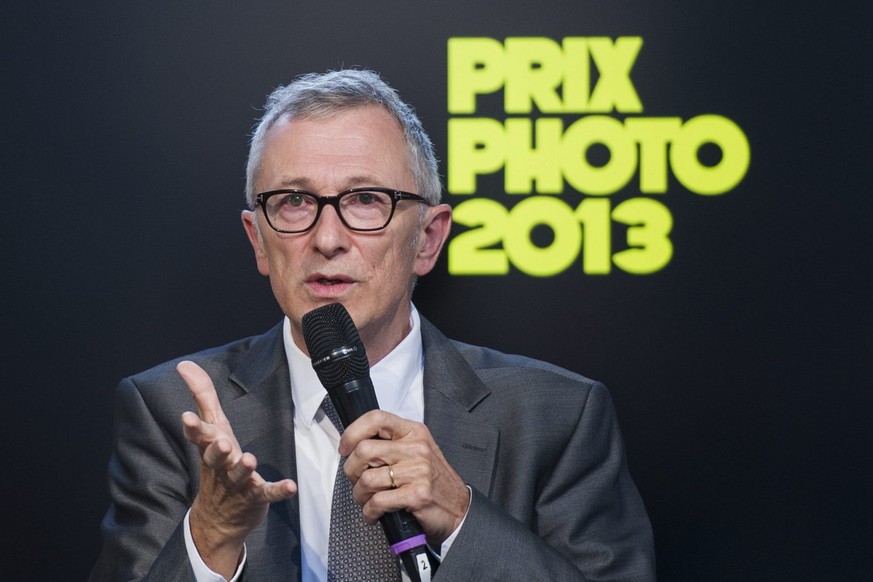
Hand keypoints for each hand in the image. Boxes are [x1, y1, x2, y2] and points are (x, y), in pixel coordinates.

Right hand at [177, 360, 296, 577]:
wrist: (219, 518)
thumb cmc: (218, 462)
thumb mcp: (212, 428)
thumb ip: (203, 397)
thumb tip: (184, 364)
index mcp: (210, 449)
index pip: (199, 437)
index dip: (194, 428)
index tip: (186, 416)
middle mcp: (221, 466)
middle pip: (216, 458)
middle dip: (217, 450)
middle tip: (222, 442)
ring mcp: (238, 484)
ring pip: (239, 476)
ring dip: (243, 469)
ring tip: (249, 459)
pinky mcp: (256, 498)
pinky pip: (267, 494)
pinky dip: (278, 490)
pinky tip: (291, 486)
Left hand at [339, 410, 469, 547]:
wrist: (459, 509)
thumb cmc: (434, 481)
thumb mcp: (416, 451)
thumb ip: (391, 444)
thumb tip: (355, 446)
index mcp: (414, 432)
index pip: (376, 418)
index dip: (353, 432)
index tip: (345, 448)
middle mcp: (416, 447)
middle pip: (364, 450)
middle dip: (351, 470)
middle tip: (357, 480)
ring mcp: (418, 470)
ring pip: (367, 478)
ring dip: (359, 495)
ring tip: (367, 500)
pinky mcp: (417, 494)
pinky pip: (378, 501)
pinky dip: (369, 511)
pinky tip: (374, 513)